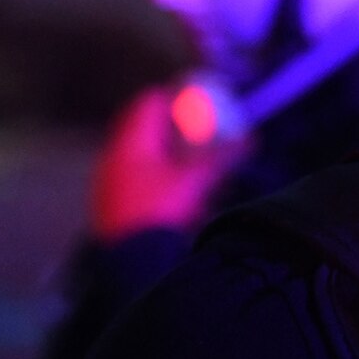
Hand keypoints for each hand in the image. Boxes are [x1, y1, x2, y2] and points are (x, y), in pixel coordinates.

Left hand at [87, 86, 249, 239]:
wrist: (131, 261)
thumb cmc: (160, 211)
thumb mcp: (195, 179)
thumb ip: (222, 156)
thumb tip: (250, 139)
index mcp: (129, 143)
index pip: (149, 103)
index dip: (174, 97)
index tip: (197, 102)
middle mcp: (113, 159)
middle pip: (142, 129)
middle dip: (171, 127)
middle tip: (198, 131)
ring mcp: (109, 184)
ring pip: (138, 156)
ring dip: (164, 153)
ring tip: (191, 162)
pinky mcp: (112, 207)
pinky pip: (134, 180)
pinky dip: (156, 177)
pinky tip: (176, 193)